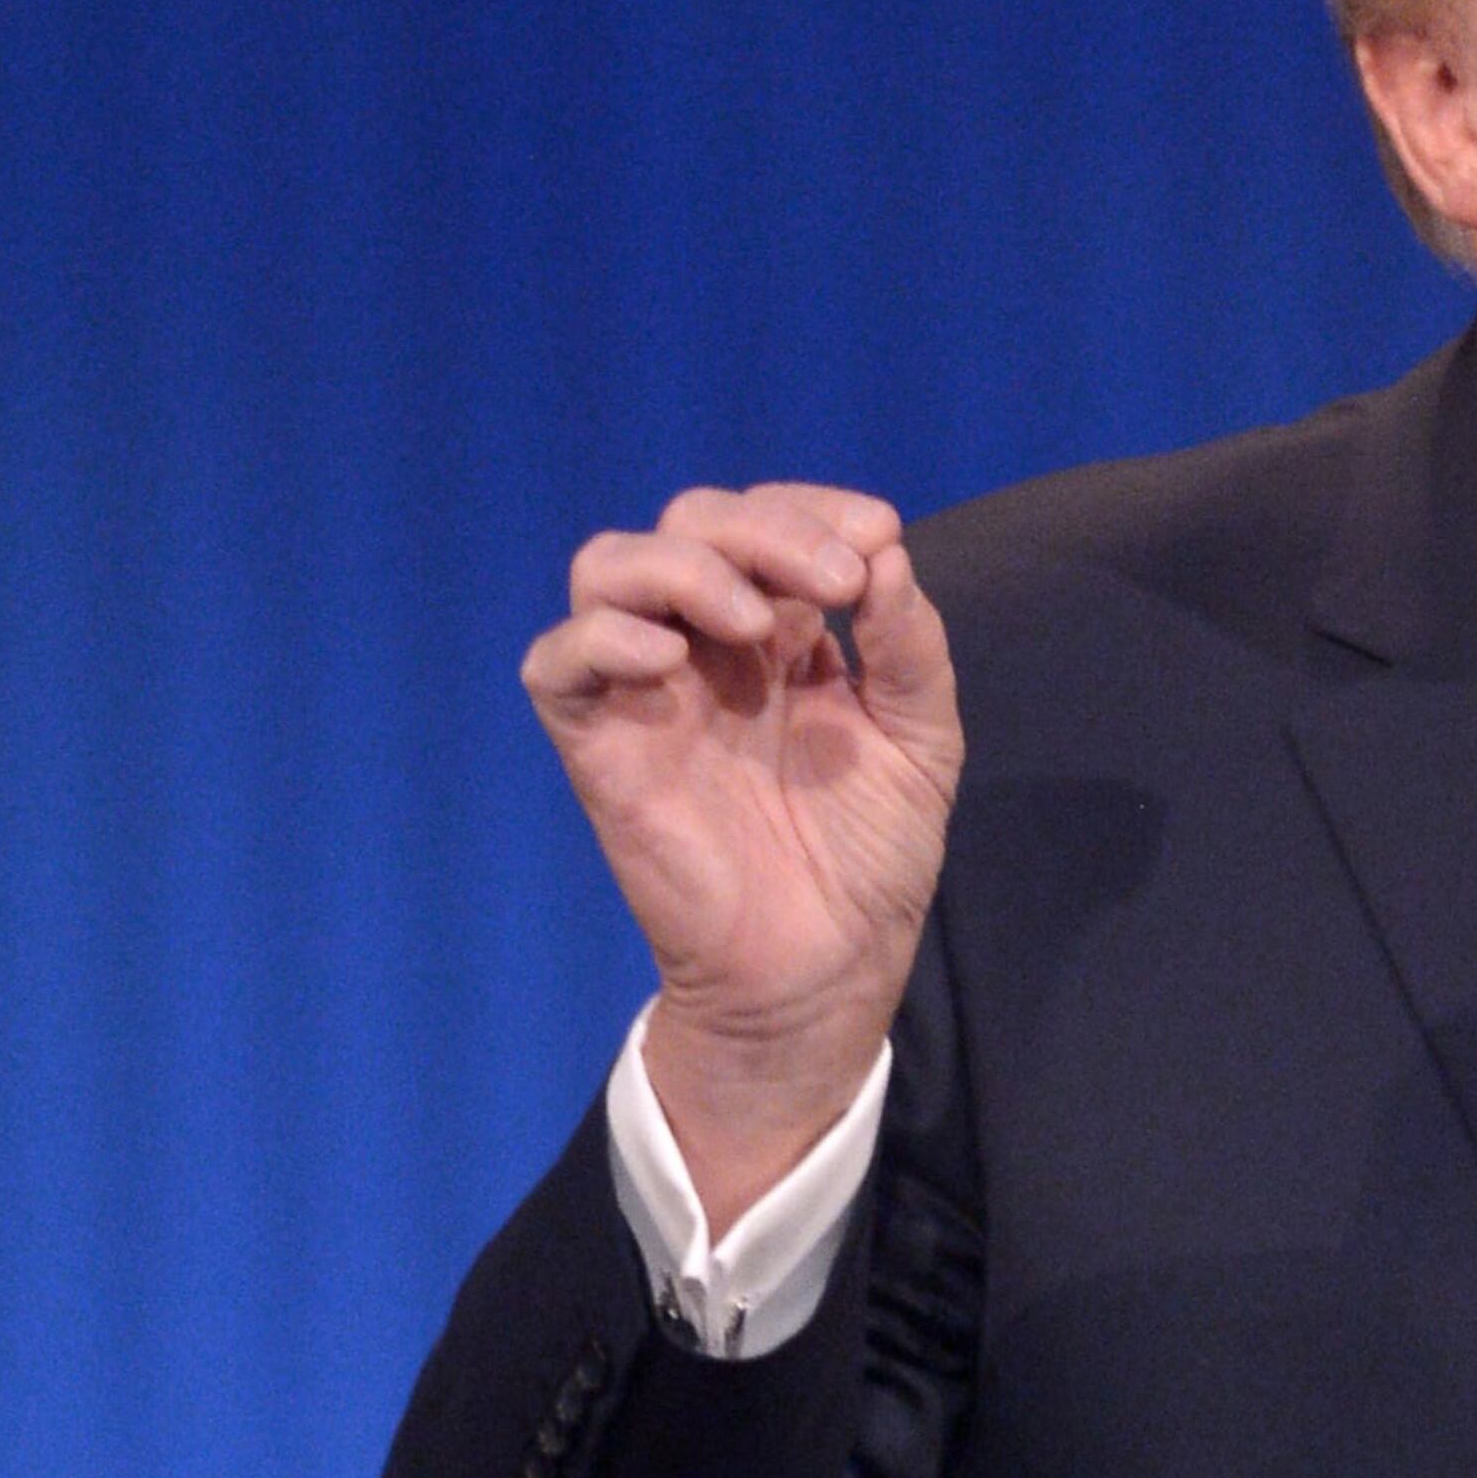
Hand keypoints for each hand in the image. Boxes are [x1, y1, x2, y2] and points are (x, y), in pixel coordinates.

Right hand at [521, 483, 962, 1226]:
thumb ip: (908, 646)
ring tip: (754, 620)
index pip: (768, 523)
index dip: (815, 508)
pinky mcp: (601, 748)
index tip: (877, 536)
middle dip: (766, 528)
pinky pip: (556, 664)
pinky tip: (670, 658)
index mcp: (781, 634)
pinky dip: (600, 636)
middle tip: (832, 580)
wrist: (825, 969)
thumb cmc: (870, 857)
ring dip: (682, 565)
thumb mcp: (920, 739)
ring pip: (609, 567)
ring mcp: (648, 692)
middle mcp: (708, 647)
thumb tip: (887, 554)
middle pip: (691, 524)